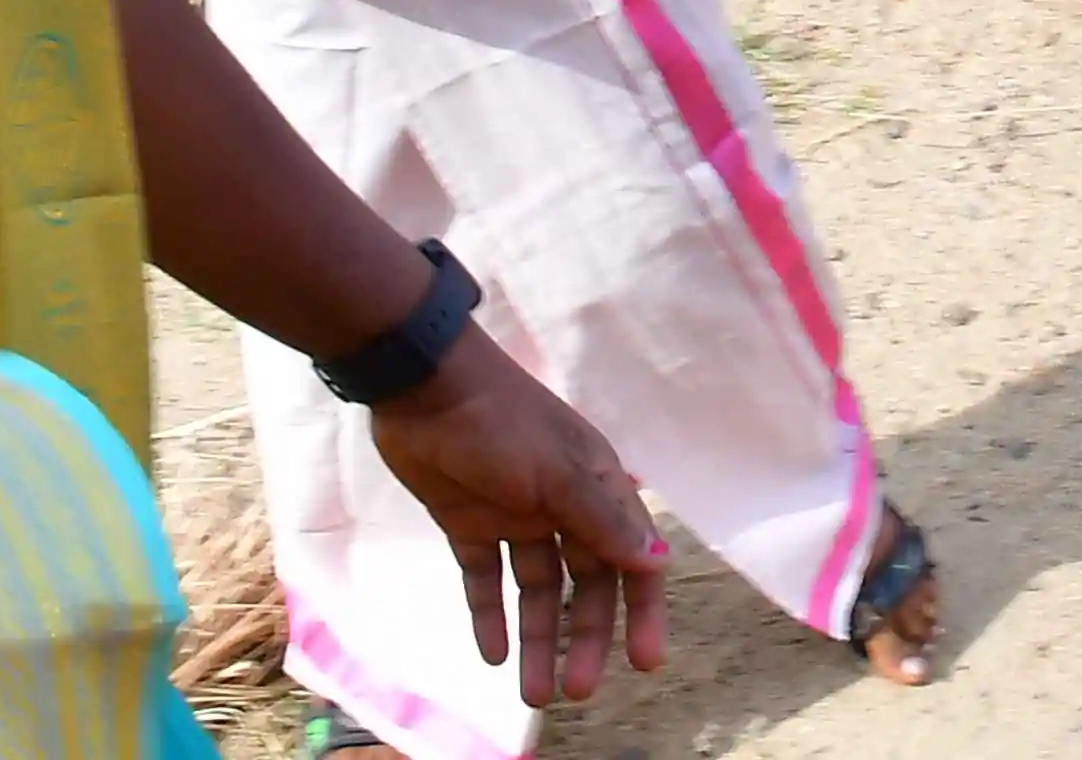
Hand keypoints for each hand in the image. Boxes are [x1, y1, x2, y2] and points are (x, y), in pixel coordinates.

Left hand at [363, 333, 673, 706]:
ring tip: (534, 694)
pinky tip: (490, 654)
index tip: (645, 662)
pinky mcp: (468, 522)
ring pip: (535, 590)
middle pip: (583, 585)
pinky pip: (485, 578)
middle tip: (575, 692)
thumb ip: (603, 520)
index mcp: (595, 487)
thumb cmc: (502, 422)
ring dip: (537, 639)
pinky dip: (489, 614)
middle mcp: (562, 506)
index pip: (630, 559)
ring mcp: (514, 516)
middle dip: (584, 637)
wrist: (424, 387)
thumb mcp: (557, 473)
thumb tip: (658, 563)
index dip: (641, 610)